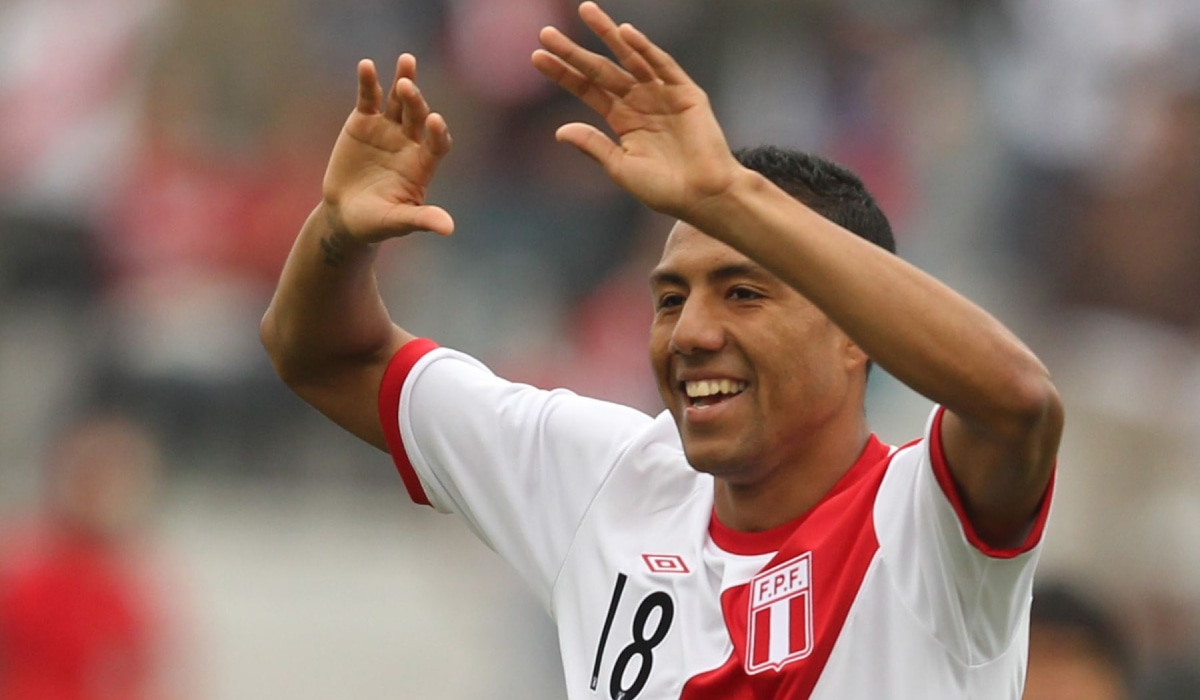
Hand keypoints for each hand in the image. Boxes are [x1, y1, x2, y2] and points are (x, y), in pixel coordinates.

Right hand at [322, 54, 453, 243]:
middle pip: (418, 116)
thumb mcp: (397, 222)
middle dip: (415, 102)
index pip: (437, 144)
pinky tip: (366, 65)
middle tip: (408, 88)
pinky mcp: (364, 121)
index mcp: (422, 165)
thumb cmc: (375, 223)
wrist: (345, 214)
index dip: (438, 133)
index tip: (435, 122)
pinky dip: (368, 82)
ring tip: (407, 61)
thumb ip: (421, 219)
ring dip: (404, 82)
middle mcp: (410, 142)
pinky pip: (369, 98)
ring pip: (399, 101)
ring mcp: (388, 129)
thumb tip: (448, 228)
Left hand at [532, 2, 740, 220]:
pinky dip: (645, 49)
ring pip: (630, 59)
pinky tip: (625, 33)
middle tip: (546, 32)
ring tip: (585, 11)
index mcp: (623, 121)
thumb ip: (594, 146)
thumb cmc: (665, 190)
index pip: (587, 90)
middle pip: (601, 70)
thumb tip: (559, 130)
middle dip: (575, 51)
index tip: (537, 57)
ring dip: (608, 34)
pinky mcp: (686, 93)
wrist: (704, 196)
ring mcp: (662, 94)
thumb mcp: (621, 168)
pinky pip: (662, 66)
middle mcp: (640, 102)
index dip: (564, 74)